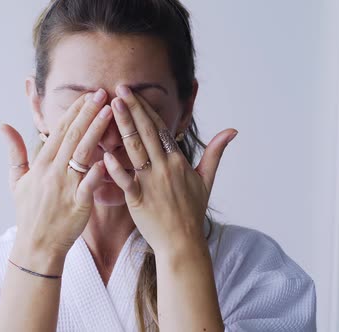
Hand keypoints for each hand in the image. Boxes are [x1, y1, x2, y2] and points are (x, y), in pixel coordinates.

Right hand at [0, 89, 112, 258]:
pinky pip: (88, 185)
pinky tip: (107, 156)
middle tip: (102, 94)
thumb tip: (4, 125)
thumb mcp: (16, 180)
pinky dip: (96, 171)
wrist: (37, 245)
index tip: (87, 96)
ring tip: (109, 112)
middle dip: (88, 113)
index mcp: (41, 164)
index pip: (59, 131)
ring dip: (96, 131)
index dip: (74, 112)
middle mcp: (53, 172)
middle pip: (72, 136)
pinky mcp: (78, 204)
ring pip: (82, 153)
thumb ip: (15, 152)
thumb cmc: (29, 212)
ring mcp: (65, 187)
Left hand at [104, 85, 237, 252]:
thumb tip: (232, 130)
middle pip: (147, 133)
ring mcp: (152, 184)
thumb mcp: (207, 180)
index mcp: (178, 161)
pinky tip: (105, 154)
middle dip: (132, 109)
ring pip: (136, 150)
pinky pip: (127, 182)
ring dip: (124, 127)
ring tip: (112, 107)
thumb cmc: (192, 212)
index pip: (160, 128)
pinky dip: (117, 168)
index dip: (146, 109)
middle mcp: (165, 168)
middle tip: (119, 89)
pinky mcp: (139, 201)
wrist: (184, 243)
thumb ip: (215, 152)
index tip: (133, 93)